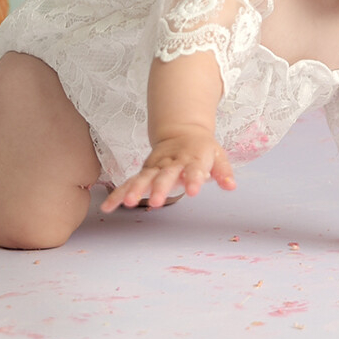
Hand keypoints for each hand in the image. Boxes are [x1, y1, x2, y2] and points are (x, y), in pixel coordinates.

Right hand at [101, 132, 235, 211]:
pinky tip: (108, 206)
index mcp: (194, 158)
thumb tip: (231, 186)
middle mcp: (173, 162)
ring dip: (135, 190)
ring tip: (127, 203)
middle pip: (166, 175)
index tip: (193, 191)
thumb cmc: (202, 149)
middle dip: (160, 187)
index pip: (195, 169)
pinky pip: (129, 182)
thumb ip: (223, 172)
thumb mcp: (218, 156)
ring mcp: (156, 166)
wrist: (182, 131)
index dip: (194, 179)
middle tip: (155, 201)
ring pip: (144, 177)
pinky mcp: (145, 171)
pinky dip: (118, 193)